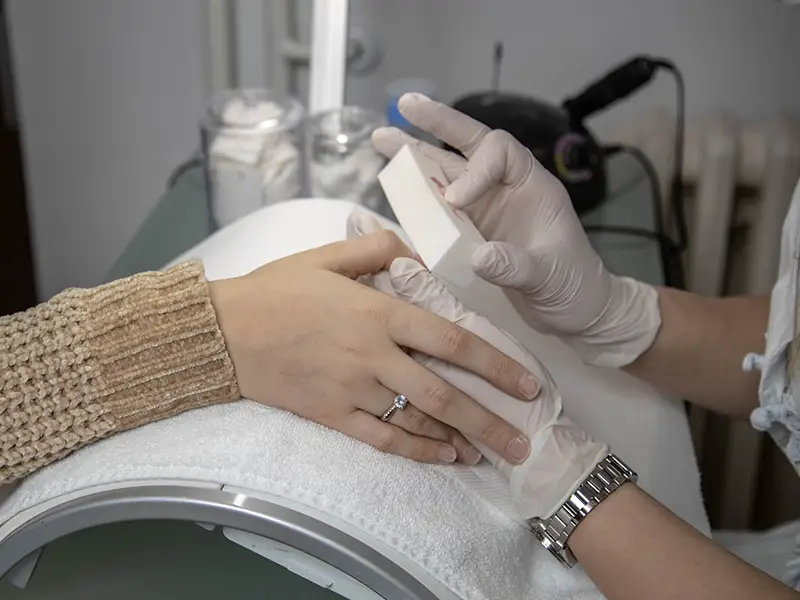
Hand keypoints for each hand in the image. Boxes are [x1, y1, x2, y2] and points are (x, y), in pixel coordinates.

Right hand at [208, 231, 540, 466]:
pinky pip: (382, 440)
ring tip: (492, 453)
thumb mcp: (324, 256)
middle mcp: (373, 356)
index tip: (526, 383)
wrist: (222, 332)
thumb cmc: (274, 290)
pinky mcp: (332, 415)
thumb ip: (377, 250)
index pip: (450, 340)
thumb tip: (415, 255)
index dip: (493, 364)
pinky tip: (444, 457)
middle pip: (443, 393)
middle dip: (489, 419)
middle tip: (523, 442)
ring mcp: (353, 390)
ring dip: (459, 439)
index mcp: (377, 313)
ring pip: (417, 421)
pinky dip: (417, 451)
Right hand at [372, 93, 660, 367]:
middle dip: (436, 126)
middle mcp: (504, 189)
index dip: (474, 168)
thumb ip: (517, 266)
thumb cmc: (573, 287)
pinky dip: (415, 196)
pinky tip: (394, 189)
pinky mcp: (469, 232)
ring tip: (381, 140)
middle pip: (467, 147)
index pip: (499, 151)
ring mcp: (485, 210)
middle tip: (404, 106)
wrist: (573, 311)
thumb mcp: (550, 277)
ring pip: (447, 173)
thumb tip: (478, 257)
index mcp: (532, 186)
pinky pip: (438, 207)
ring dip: (415, 155)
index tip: (455, 202)